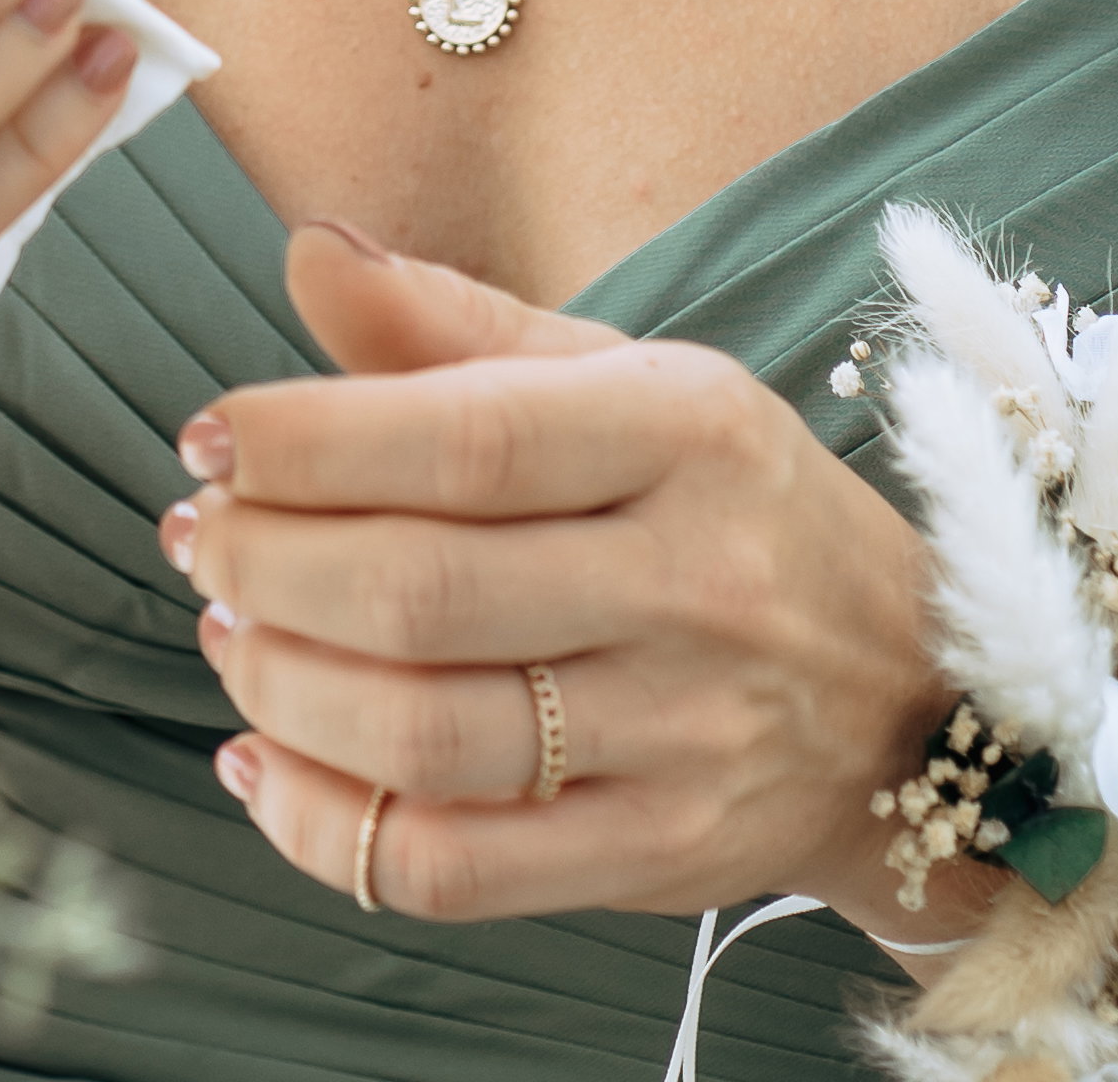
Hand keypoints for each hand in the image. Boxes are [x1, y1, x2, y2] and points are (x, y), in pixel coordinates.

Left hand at [172, 220, 942, 931]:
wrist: (913, 694)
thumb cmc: (722, 510)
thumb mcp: (627, 382)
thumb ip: (454, 326)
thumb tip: (304, 250)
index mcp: (684, 434)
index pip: (461, 439)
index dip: (301, 443)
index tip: (209, 442)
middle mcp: (695, 585)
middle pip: (418, 594)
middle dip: (264, 567)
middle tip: (204, 544)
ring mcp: (684, 735)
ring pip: (421, 738)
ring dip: (278, 690)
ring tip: (233, 638)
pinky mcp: (658, 854)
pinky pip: (451, 868)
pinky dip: (323, 827)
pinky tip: (264, 764)